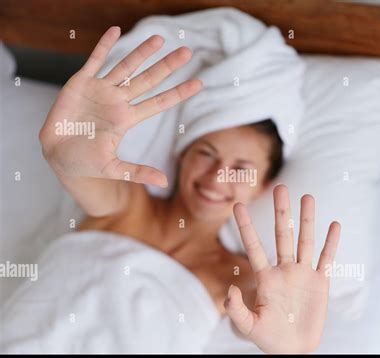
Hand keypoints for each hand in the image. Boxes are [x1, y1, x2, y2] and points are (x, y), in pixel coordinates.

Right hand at [39, 26, 201, 186]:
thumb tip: (165, 183)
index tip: (199, 83)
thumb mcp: (112, 169)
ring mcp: (101, 90)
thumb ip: (138, 172)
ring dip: (141, 52)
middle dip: (167, 66)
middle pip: (148, 79)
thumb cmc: (86, 163)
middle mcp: (118, 101)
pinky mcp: (80, 83)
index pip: (159, 102)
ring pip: (125, 66)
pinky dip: (104, 45)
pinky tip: (116, 30)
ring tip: (160, 38)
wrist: (57, 155)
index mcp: (127, 119)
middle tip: (187, 52)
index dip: (179, 93)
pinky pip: (94, 60)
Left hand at [225, 184, 340, 353]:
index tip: (237, 204)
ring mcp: (302, 274)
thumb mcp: (248, 327)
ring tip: (307, 197)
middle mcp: (284, 269)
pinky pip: (326, 259)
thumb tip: (230, 289)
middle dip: (281, 211)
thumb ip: (236, 310)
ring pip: (305, 240)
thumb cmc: (268, 338)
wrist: (293, 349)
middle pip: (282, 234)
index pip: (253, 246)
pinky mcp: (320, 283)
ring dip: (307, 219)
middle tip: (280, 186)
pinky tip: (334, 225)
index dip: (245, 226)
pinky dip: (330, 243)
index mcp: (265, 277)